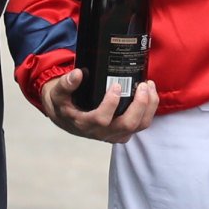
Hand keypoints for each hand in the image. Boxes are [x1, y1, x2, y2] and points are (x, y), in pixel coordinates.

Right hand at [39, 69, 157, 142]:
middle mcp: (102, 133)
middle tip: (142, 85)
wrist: (68, 118)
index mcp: (84, 125)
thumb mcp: (58, 93)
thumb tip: (78, 74)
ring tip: (148, 86)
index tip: (117, 85)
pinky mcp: (124, 132)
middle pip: (128, 124)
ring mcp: (115, 134)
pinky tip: (149, 92)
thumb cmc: (65, 104)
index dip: (111, 103)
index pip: (101, 119)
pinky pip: (142, 124)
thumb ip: (65, 84)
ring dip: (149, 106)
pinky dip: (149, 109)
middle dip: (140, 105)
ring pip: (139, 126)